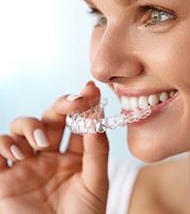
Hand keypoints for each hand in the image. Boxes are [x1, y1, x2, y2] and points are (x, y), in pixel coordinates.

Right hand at [0, 82, 108, 213]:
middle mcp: (50, 156)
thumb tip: (98, 115)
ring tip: (42, 144)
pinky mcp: (4, 177)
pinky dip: (4, 144)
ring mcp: (26, 164)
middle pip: (52, 118)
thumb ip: (97, 150)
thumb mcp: (96, 183)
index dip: (85, 105)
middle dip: (62, 105)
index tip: (91, 89)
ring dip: (31, 127)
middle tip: (74, 103)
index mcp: (73, 157)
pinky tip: (18, 154)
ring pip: (23, 127)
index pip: (78, 123)